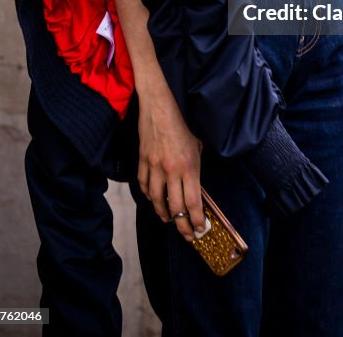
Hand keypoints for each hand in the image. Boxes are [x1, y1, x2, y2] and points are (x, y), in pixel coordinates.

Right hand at [137, 78, 205, 241]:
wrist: (159, 107)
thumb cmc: (182, 124)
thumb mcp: (197, 144)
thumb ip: (196, 166)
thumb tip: (196, 185)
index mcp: (189, 166)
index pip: (192, 202)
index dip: (196, 220)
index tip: (199, 229)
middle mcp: (171, 170)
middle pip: (175, 207)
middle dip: (182, 225)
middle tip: (187, 235)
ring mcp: (154, 167)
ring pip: (156, 200)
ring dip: (163, 214)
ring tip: (169, 220)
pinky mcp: (142, 162)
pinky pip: (143, 185)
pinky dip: (148, 196)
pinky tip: (153, 200)